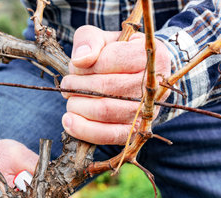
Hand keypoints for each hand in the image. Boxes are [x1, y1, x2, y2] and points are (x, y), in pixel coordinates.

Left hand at [60, 25, 170, 144]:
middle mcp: (153, 85)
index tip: (75, 67)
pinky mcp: (134, 131)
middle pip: (107, 87)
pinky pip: (108, 135)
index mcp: (150, 56)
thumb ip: (89, 41)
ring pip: (106, 111)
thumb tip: (80, 60)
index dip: (86, 65)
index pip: (112, 59)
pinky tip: (68, 121)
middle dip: (78, 86)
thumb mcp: (103, 39)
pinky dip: (84, 130)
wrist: (135, 78)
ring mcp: (145, 111)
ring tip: (69, 99)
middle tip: (67, 85)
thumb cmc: (115, 55)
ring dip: (78, 105)